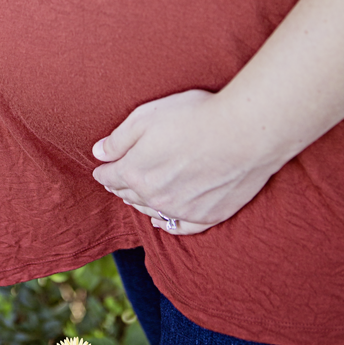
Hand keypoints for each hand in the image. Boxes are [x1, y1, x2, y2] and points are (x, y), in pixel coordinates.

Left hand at [91, 89, 281, 234]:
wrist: (245, 132)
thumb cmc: (195, 116)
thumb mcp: (146, 117)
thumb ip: (118, 139)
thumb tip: (98, 153)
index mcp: (136, 173)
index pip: (110, 176)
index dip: (103, 170)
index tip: (102, 167)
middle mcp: (155, 197)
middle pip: (129, 194)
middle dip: (120, 185)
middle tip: (116, 180)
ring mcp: (182, 210)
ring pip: (151, 211)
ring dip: (140, 202)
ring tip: (134, 195)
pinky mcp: (209, 216)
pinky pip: (181, 228)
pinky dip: (168, 223)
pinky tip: (162, 220)